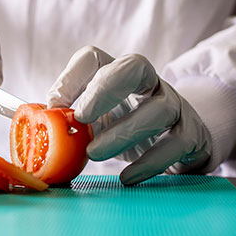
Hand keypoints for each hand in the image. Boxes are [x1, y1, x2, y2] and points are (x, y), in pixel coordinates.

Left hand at [46, 46, 211, 184]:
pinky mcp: (190, 135)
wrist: (180, 143)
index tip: (55, 102)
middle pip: (134, 68)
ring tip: (94, 153)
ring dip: (123, 132)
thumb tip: (45, 115)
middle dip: (105, 90)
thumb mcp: (98, 118)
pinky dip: (149, 163)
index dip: (72, 76)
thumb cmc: (127, 126)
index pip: (95, 58)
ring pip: (157, 110)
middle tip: (81, 117)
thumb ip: (72, 116)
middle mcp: (148, 83)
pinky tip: (127, 177)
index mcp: (118, 75)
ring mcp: (173, 106)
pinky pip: (174, 145)